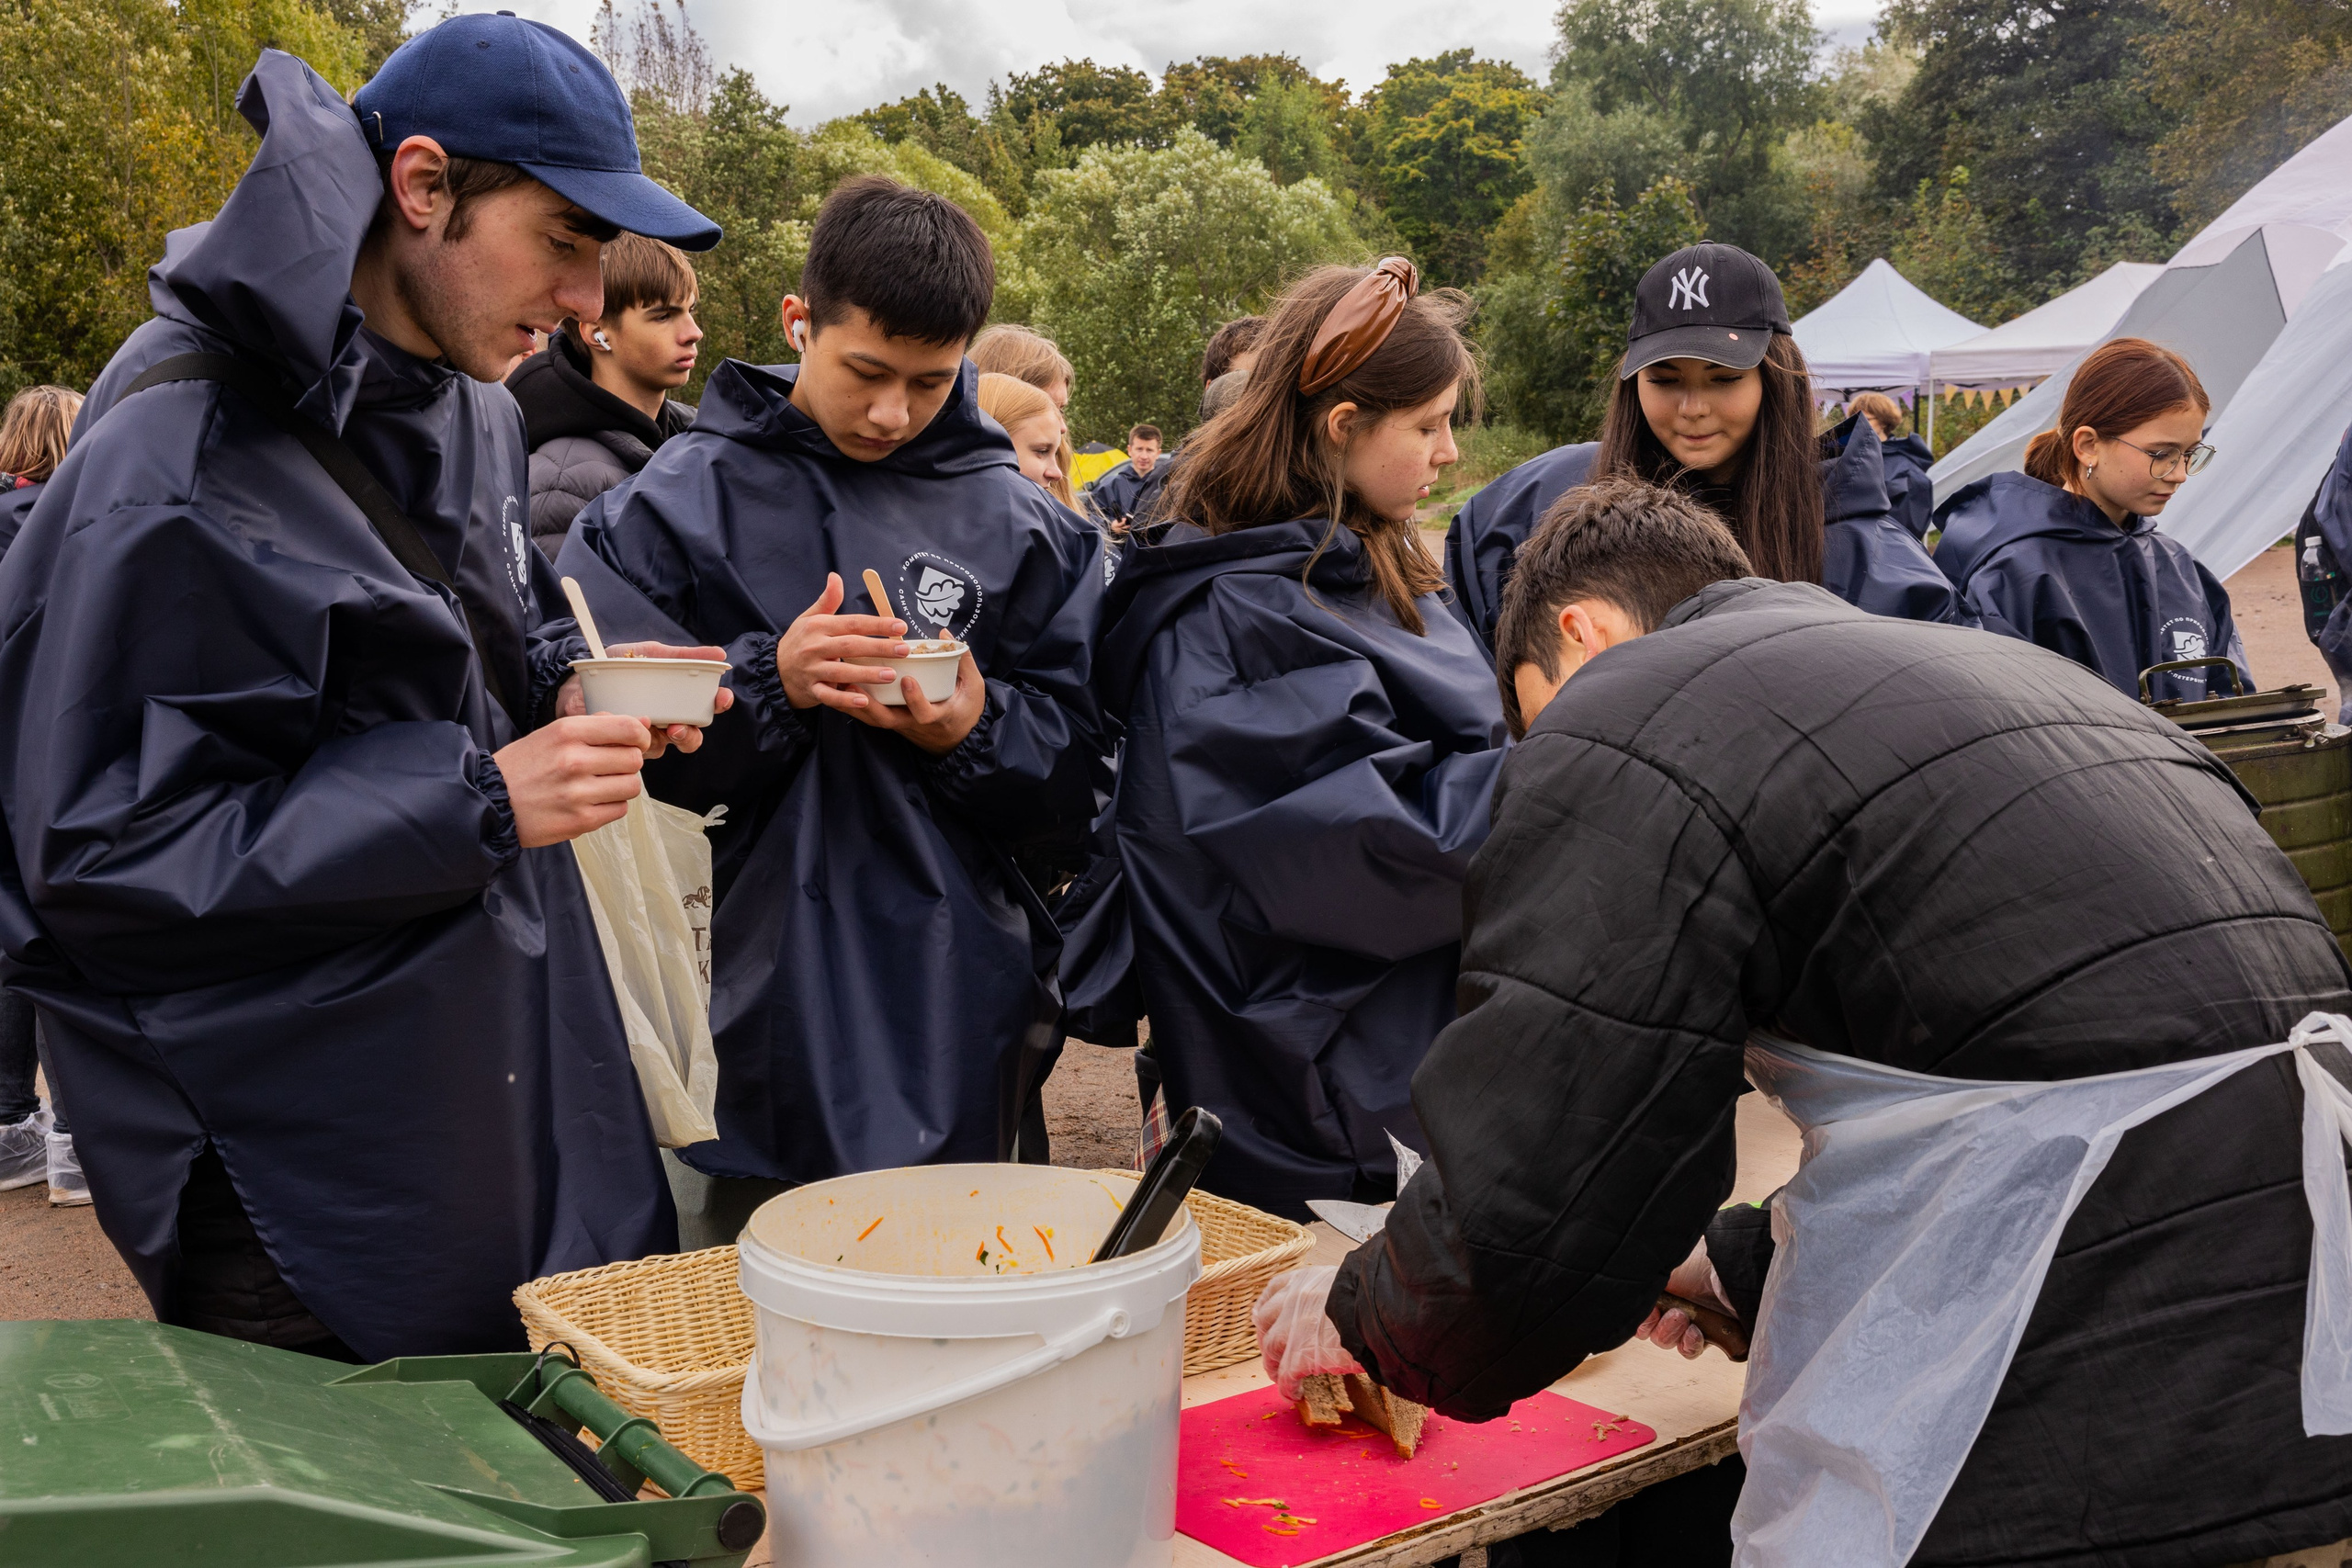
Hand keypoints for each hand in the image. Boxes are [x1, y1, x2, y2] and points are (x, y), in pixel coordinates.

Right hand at [494, 713, 651, 846]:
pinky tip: (590, 801)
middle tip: (608, 767)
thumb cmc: (524, 766)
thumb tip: (643, 722)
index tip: (635, 742)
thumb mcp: (555, 733)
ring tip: (598, 785)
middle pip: (634, 759)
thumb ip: (599, 725)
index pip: (628, 728)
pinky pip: (620, 809)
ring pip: (632, 786)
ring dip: (621, 786)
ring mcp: (578, 793)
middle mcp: (573, 760)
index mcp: (568, 732)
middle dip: (627, 763)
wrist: (490, 801)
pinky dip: (611, 806)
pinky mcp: (580, 821)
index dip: (639, 736)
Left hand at [556, 641, 736, 756]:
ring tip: (660, 730)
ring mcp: (648, 734)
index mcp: (677, 696)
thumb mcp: (652, 653)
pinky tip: (630, 728)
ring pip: (669, 746)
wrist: (576, 680)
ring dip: (667, 740)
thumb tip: (719, 654)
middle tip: (680, 726)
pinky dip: (638, 741)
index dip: (719, 703)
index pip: (706, 705)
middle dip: (692, 733)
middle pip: (692, 734)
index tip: (721, 698)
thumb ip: (684, 655)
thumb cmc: (617, 664)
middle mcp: (667, 718)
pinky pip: (641, 751)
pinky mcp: (628, 745)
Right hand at [776, 573, 908, 712]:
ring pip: (842, 671)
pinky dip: (845, 699)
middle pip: (850, 645)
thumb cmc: (798, 642)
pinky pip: (829, 696)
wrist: (773, 671)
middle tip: (904, 649)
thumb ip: (827, 600)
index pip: (852, 623)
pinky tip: (863, 699)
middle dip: (879, 647)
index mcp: (819, 627)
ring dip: (867, 673)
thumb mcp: (809, 618)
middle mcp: (815, 647)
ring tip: (891, 674)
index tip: (900, 626)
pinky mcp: (811, 690)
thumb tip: (835, 576)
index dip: (877, 624)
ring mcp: (812, 670)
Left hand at [851, 648, 983, 754]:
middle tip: (854, 684)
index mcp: (938, 716)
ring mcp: (902, 726)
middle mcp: (915, 725)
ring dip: (856, 704)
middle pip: (888, 720)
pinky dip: (855, 705)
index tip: (907, 679)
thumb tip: (944, 633)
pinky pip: (871, 717)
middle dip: (869, 704)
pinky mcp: (893, 724)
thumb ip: (963, 661)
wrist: (960, 740)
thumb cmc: (967, 709)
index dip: (915, 699)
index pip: (924, 713)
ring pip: (874, 720)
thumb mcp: (974, 686)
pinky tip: (841, 688)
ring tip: (841, 683)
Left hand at [1253, 1265, 1363, 1398]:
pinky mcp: (1302, 1355)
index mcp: (1304, 1280)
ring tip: (1280, 1377)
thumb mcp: (1345, 1282)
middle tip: (1273, 1353)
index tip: (1263, 1317)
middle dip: (1265, 1338)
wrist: (1380, 1307)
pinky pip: (1286, 1375)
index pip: (1274, 1290)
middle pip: (1264, 1321)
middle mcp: (1293, 1301)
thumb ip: (1330, 1292)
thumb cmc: (1372, 1295)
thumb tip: (1336, 1305)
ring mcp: (1293, 1328)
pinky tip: (1295, 1393)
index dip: (1266, 1307)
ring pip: (1271, 1349)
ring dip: (1273, 1365)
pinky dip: (1287, 1387)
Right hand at [1632, 1239, 1734, 1360]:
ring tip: (1685, 1320)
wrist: (1734, 1280)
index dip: (1641, 1317)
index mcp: (1665, 1284)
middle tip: (1672, 1314)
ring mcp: (1694, 1320)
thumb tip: (1624, 1294)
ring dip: (1672, 1333)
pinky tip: (1697, 1332)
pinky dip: (1689, 1344)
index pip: (1641, 1309)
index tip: (1648, 1313)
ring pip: (1667, 1341)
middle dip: (1656, 1326)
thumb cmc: (1700, 1264)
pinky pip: (1689, 1351)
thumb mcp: (1661, 1268)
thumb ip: (1639, 1282)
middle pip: (1651, 1328)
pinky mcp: (1711, 1336)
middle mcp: (1677, 1301)